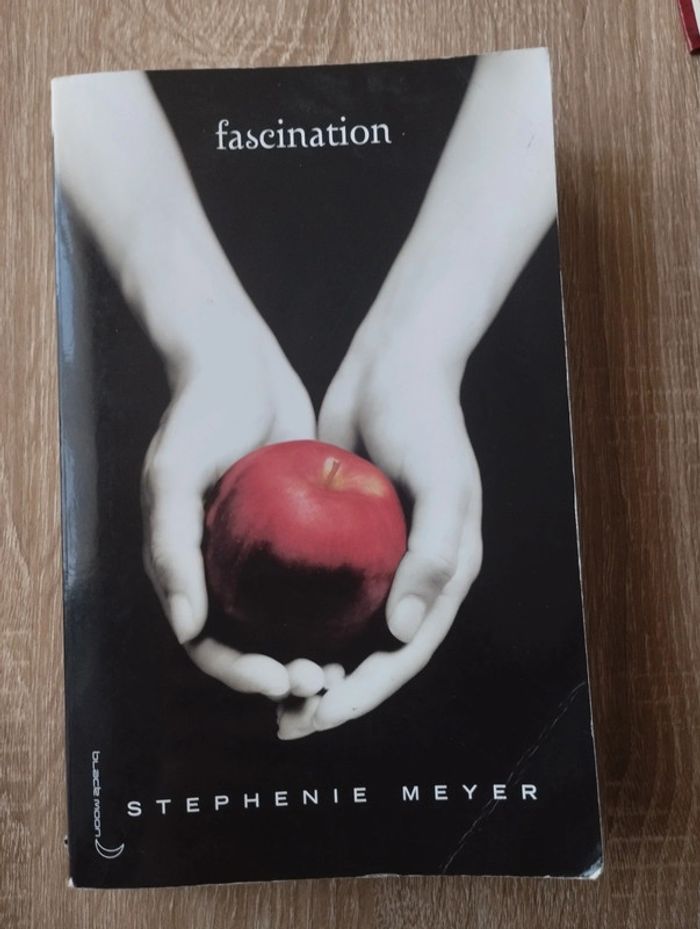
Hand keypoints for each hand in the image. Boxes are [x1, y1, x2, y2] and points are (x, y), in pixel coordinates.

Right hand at [140, 269, 322, 700]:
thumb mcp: (174, 476)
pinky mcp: (291, 532)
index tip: (283, 678)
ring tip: (345, 667)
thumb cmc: (198, 416)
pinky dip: (326, 610)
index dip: (240, 671)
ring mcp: (257, 552)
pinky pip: (308, 584)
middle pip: (247, 643)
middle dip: (280, 673)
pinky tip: (361, 619)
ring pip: (281, 623)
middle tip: (324, 681)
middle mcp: (219, 568)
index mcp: (184, 567)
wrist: (239, 362)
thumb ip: (171, 549)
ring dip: (307, 651)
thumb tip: (187, 628)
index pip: (207, 642)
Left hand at [277, 313, 482, 737]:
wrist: (391, 368)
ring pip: (348, 631)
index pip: (407, 652)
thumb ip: (434, 557)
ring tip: (275, 696)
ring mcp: (380, 558)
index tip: (321, 715)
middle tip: (288, 722)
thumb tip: (405, 633)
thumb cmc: (424, 422)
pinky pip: (324, 592)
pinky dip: (301, 622)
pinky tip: (267, 636)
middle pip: (376, 653)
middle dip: (336, 695)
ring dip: (317, 667)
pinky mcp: (348, 538)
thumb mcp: (441, 484)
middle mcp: (415, 574)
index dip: (368, 692)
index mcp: (447, 573)